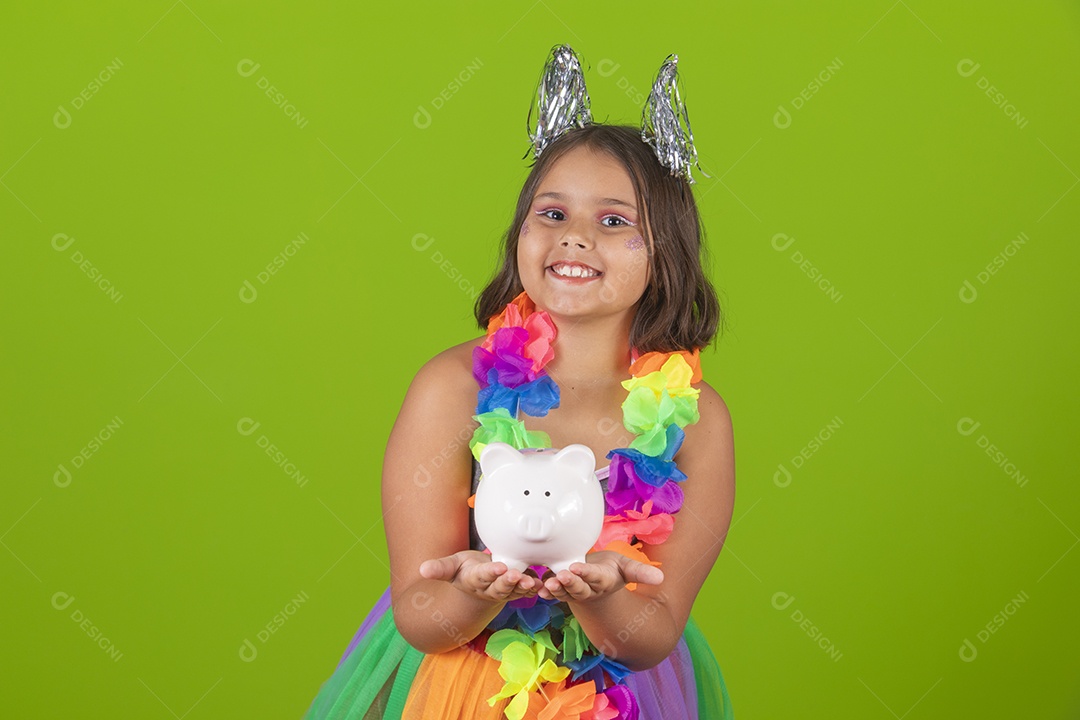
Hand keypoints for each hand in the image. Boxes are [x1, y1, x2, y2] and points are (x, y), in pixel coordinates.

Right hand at [419, 550, 539, 602]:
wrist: (479, 583)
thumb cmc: (465, 569)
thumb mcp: (451, 566)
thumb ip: (439, 568)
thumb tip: (422, 569)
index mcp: (474, 580)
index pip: (482, 577)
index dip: (490, 573)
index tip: (498, 567)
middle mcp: (489, 588)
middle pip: (500, 587)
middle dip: (508, 582)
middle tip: (516, 575)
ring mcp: (504, 591)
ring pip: (515, 591)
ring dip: (524, 587)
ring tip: (532, 582)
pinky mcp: (517, 590)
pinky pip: (528, 590)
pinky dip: (536, 587)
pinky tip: (544, 582)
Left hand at [536, 551, 663, 601]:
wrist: (597, 581)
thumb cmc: (611, 570)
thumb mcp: (627, 568)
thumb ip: (641, 573)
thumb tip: (661, 578)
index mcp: (603, 581)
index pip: (595, 578)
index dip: (586, 574)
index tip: (577, 568)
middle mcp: (587, 589)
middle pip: (578, 588)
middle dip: (569, 583)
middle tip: (561, 576)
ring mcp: (573, 591)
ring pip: (563, 592)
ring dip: (555, 588)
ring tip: (547, 583)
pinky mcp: (561, 590)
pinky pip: (552, 592)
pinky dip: (545, 592)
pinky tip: (537, 589)